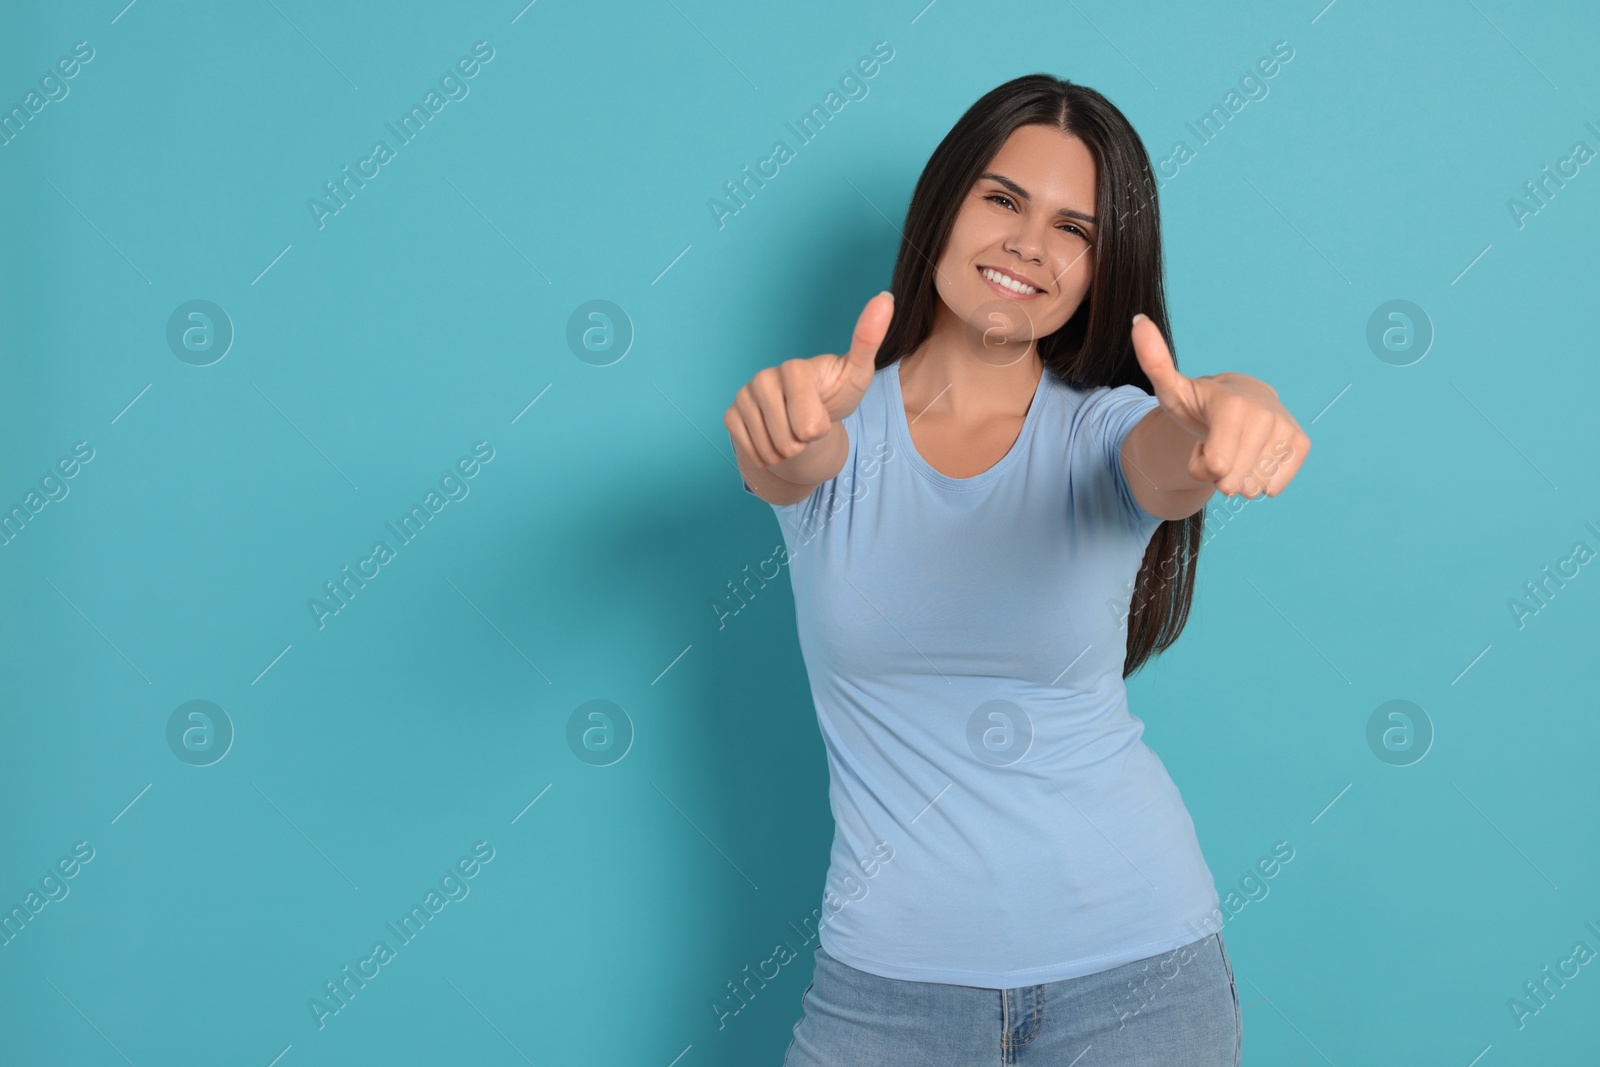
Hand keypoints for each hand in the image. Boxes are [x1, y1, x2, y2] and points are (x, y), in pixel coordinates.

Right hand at [724, 291, 892, 468]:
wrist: (810, 411)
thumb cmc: (835, 391)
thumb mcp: (858, 372)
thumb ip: (868, 339)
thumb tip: (885, 298)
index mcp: (794, 368)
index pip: (807, 426)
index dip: (818, 429)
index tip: (823, 411)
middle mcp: (763, 378)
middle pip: (788, 441)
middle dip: (802, 443)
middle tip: (807, 423)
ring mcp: (744, 395)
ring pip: (768, 449)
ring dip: (786, 451)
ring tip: (793, 430)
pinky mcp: (731, 413)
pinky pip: (750, 451)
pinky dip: (766, 454)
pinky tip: (774, 437)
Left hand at [1130, 313, 1309, 497]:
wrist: (1238, 400)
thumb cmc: (1199, 402)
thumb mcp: (1171, 389)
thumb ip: (1154, 362)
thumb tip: (1137, 321)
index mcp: (1232, 405)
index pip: (1216, 467)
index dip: (1201, 465)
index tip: (1200, 442)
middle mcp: (1264, 414)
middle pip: (1232, 482)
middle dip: (1217, 475)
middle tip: (1216, 447)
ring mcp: (1285, 428)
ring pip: (1254, 487)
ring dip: (1238, 478)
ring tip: (1233, 448)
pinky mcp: (1300, 442)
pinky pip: (1275, 486)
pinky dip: (1259, 481)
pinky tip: (1252, 457)